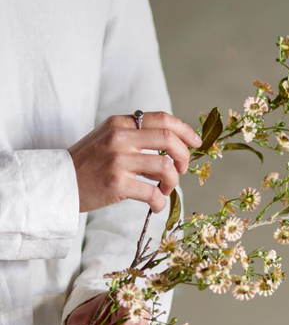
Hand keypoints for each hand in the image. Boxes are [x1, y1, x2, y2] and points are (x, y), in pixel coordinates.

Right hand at [68, 111, 201, 212]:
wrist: (57, 182)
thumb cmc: (88, 163)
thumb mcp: (108, 138)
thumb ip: (135, 135)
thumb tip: (172, 144)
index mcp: (120, 123)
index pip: (162, 119)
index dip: (185, 130)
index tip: (196, 143)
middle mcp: (120, 137)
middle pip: (168, 139)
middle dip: (184, 156)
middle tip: (182, 169)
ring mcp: (118, 160)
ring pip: (165, 167)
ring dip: (173, 181)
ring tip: (165, 189)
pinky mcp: (116, 183)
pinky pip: (152, 193)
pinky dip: (160, 202)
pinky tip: (156, 205)